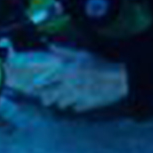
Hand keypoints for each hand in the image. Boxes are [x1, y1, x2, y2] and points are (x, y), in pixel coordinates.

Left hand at [4, 47, 129, 112]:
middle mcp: (68, 87)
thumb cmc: (99, 64)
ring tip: (60, 102)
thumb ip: (64, 51)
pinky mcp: (87, 105)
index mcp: (65, 74)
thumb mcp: (81, 54)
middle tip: (44, 100)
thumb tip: (49, 45)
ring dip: (60, 102)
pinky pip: (76, 108)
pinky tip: (76, 104)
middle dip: (46, 98)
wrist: (118, 79)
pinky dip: (75, 106)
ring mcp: (77, 98)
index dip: (39, 85)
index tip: (34, 86)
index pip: (46, 81)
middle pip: (51, 97)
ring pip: (62, 104)